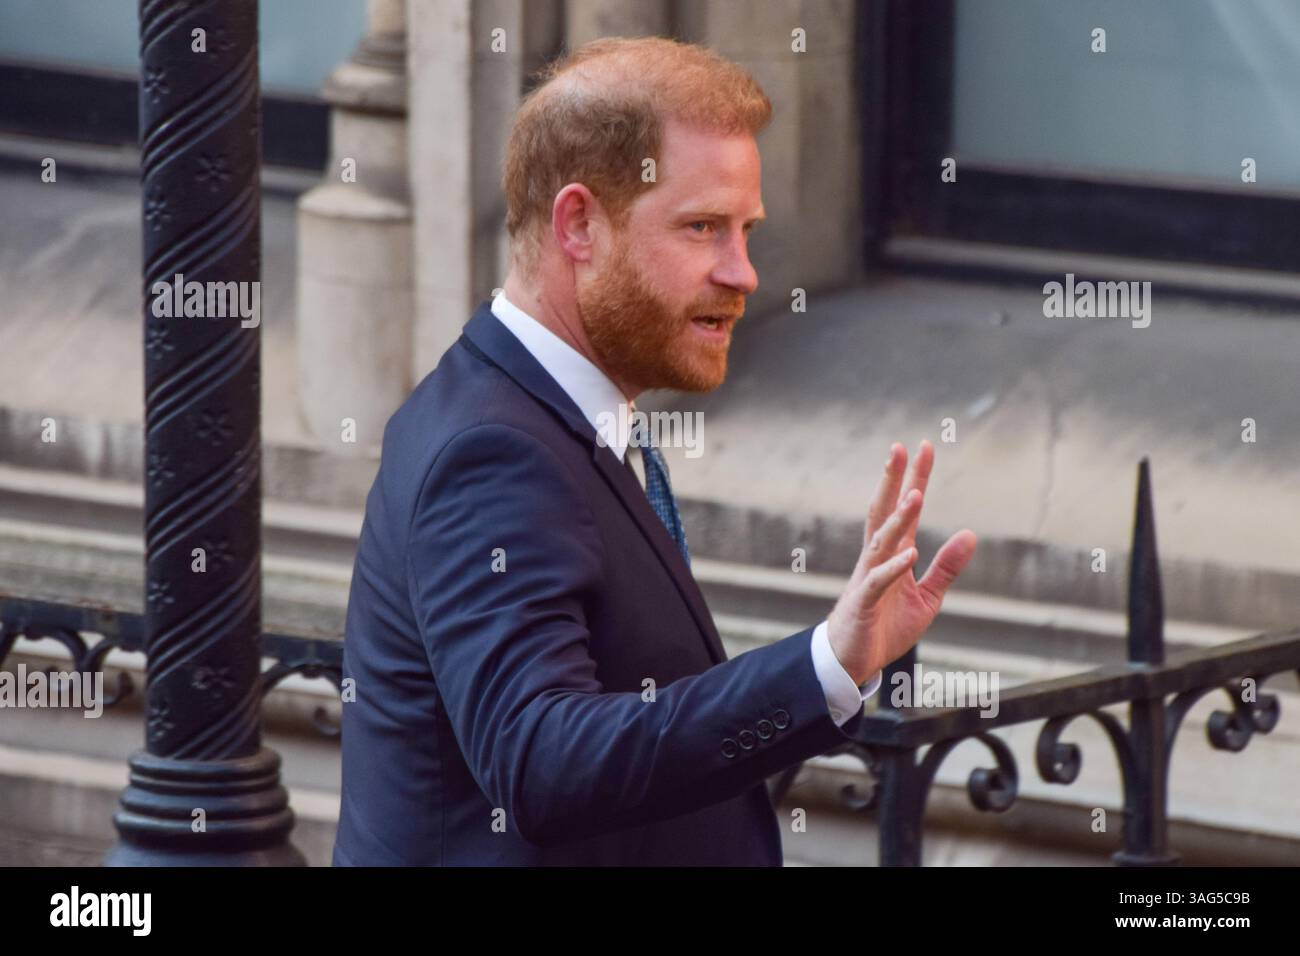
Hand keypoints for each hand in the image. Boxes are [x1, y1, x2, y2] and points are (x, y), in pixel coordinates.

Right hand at [827, 440, 976, 684]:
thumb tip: (971, 533)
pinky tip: (909, 553)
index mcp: (893, 554)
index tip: (925, 447)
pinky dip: (894, 566)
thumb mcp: (927, 597)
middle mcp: (878, 558)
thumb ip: (946, 567)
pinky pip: (879, 581)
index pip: (904, 509)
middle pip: (884, 512)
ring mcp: (868, 578)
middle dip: (893, 481)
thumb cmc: (886, 625)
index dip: (915, 478)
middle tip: (901, 448)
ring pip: (881, 541)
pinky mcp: (864, 603)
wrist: (852, 660)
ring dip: (898, 519)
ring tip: (915, 496)